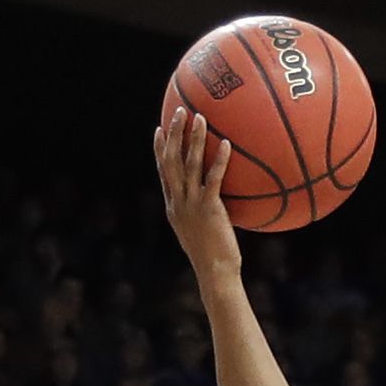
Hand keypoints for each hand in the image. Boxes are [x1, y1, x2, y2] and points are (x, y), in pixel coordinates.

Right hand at [153, 105, 241, 281]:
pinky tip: (226, 144)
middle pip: (170, 161)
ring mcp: (191, 205)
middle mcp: (178, 202)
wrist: (214, 273)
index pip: (162, 171)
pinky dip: (218, 160)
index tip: (159, 129)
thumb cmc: (214, 257)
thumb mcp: (201, 232)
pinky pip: (213, 179)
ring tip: (200, 118)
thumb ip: (202, 213)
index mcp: (173, 206)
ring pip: (188, 165)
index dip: (159, 149)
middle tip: (179, 111)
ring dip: (193, 139)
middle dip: (173, 134)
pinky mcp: (208, 209)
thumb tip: (215, 201)